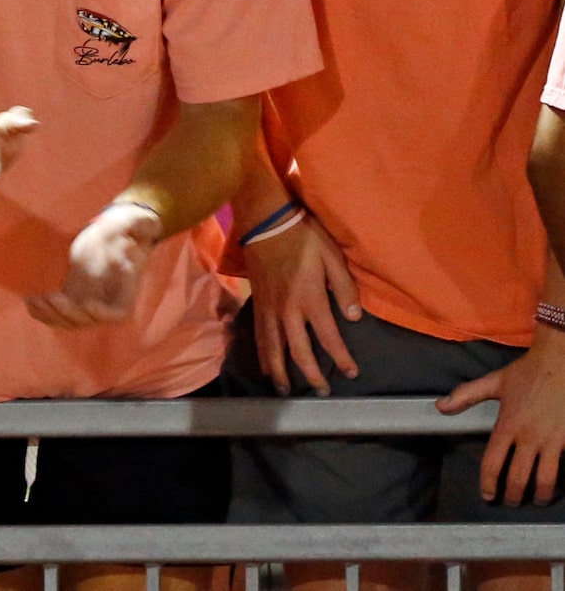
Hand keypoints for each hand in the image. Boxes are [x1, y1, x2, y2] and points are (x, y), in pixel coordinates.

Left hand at [28, 202, 162, 327]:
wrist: (114, 233)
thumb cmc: (126, 227)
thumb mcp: (135, 222)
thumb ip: (141, 225)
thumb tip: (146, 225)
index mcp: (125, 289)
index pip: (117, 314)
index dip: (102, 314)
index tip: (87, 303)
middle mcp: (107, 300)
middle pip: (88, 321)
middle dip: (69, 314)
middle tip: (52, 297)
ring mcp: (89, 300)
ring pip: (71, 321)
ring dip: (52, 316)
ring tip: (36, 301)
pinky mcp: (74, 295)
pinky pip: (59, 313)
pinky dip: (44, 313)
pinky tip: (31, 302)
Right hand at [244, 215, 361, 395]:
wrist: (265, 221)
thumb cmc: (304, 236)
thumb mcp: (332, 256)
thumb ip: (345, 287)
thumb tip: (354, 318)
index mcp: (310, 299)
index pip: (329, 338)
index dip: (341, 358)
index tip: (352, 373)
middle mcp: (288, 310)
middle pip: (299, 351)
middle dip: (311, 374)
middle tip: (322, 392)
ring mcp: (270, 308)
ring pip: (273, 347)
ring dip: (280, 371)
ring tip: (285, 390)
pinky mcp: (257, 302)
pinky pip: (259, 334)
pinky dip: (262, 354)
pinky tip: (265, 365)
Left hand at [443, 328, 564, 506]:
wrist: (560, 363)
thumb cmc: (527, 373)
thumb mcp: (493, 382)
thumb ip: (466, 396)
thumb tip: (440, 407)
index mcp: (507, 424)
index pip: (493, 461)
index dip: (488, 482)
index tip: (487, 495)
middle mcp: (529, 437)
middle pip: (518, 477)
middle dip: (512, 495)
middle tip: (509, 502)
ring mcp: (552, 440)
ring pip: (546, 479)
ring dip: (539, 495)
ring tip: (536, 500)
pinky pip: (564, 468)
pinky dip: (560, 483)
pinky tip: (556, 487)